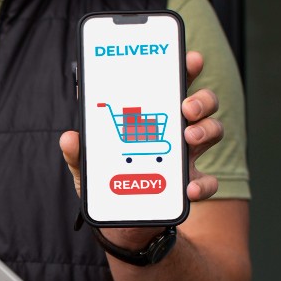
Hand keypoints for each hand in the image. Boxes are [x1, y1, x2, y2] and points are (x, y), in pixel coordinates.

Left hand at [60, 50, 222, 203]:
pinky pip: (207, 183)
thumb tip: (69, 137)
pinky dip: (203, 184)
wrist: (118, 220)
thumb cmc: (106, 183)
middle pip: (201, 104)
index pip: (171, 86)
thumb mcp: (86, 166)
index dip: (184, 69)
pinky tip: (188, 188)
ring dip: (206, 130)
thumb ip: (78, 151)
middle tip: (186, 106)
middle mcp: (173, 132)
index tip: (190, 59)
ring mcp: (184, 159)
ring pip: (212, 132)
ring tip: (189, 137)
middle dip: (200, 98)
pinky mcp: (188, 187)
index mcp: (150, 118)